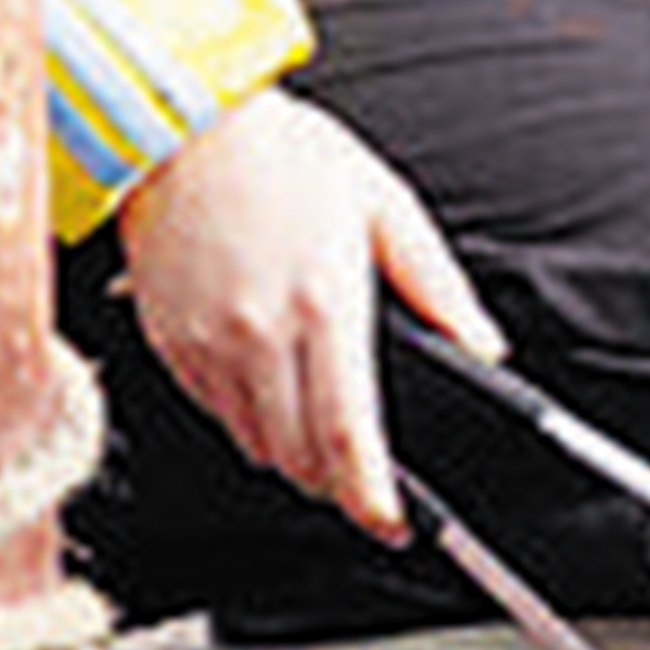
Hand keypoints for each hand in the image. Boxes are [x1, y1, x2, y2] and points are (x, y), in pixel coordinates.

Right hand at [110, 87, 497, 540]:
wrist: (179, 125)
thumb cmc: (283, 153)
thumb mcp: (384, 205)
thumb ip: (436, 284)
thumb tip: (482, 343)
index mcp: (325, 306)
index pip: (350, 436)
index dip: (372, 497)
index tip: (391, 524)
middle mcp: (261, 336)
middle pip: (301, 456)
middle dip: (337, 485)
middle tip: (363, 487)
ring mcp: (207, 343)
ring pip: (255, 443)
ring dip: (291, 454)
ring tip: (319, 439)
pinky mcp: (167, 341)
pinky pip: (212, 411)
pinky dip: (245, 419)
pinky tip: (267, 390)